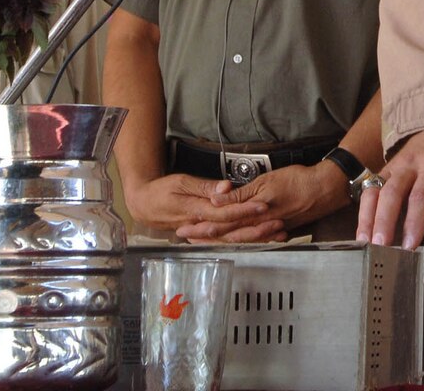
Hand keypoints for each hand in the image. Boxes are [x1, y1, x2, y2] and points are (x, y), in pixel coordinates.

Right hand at [123, 172, 281, 241]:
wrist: (143, 205)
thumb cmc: (161, 191)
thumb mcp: (181, 182)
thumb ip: (205, 187)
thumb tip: (226, 188)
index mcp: (196, 211)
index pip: (225, 213)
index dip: (245, 209)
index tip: (265, 205)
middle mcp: (201, 226)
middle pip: (233, 230)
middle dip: (257, 228)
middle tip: (279, 223)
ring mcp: (202, 233)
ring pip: (232, 238)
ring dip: (255, 237)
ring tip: (277, 233)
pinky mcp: (203, 234)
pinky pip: (226, 240)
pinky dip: (244, 240)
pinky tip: (261, 239)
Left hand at [189, 162, 345, 240]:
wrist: (325, 189)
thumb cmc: (298, 181)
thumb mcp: (266, 181)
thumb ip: (241, 192)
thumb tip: (216, 198)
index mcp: (252, 213)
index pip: (220, 222)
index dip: (200, 226)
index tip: (183, 230)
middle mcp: (258, 225)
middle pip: (226, 234)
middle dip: (204, 237)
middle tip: (185, 240)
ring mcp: (267, 229)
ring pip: (238, 238)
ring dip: (219, 240)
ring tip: (202, 241)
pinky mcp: (277, 228)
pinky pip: (253, 239)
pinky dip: (240, 241)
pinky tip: (233, 243)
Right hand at [358, 125, 423, 255]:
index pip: (421, 195)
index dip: (414, 221)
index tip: (410, 246)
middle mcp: (410, 164)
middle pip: (392, 192)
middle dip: (384, 221)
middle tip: (381, 247)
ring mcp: (393, 166)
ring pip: (375, 190)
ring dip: (367, 218)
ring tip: (366, 243)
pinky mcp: (384, 170)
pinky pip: (369, 190)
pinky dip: (364, 211)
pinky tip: (363, 232)